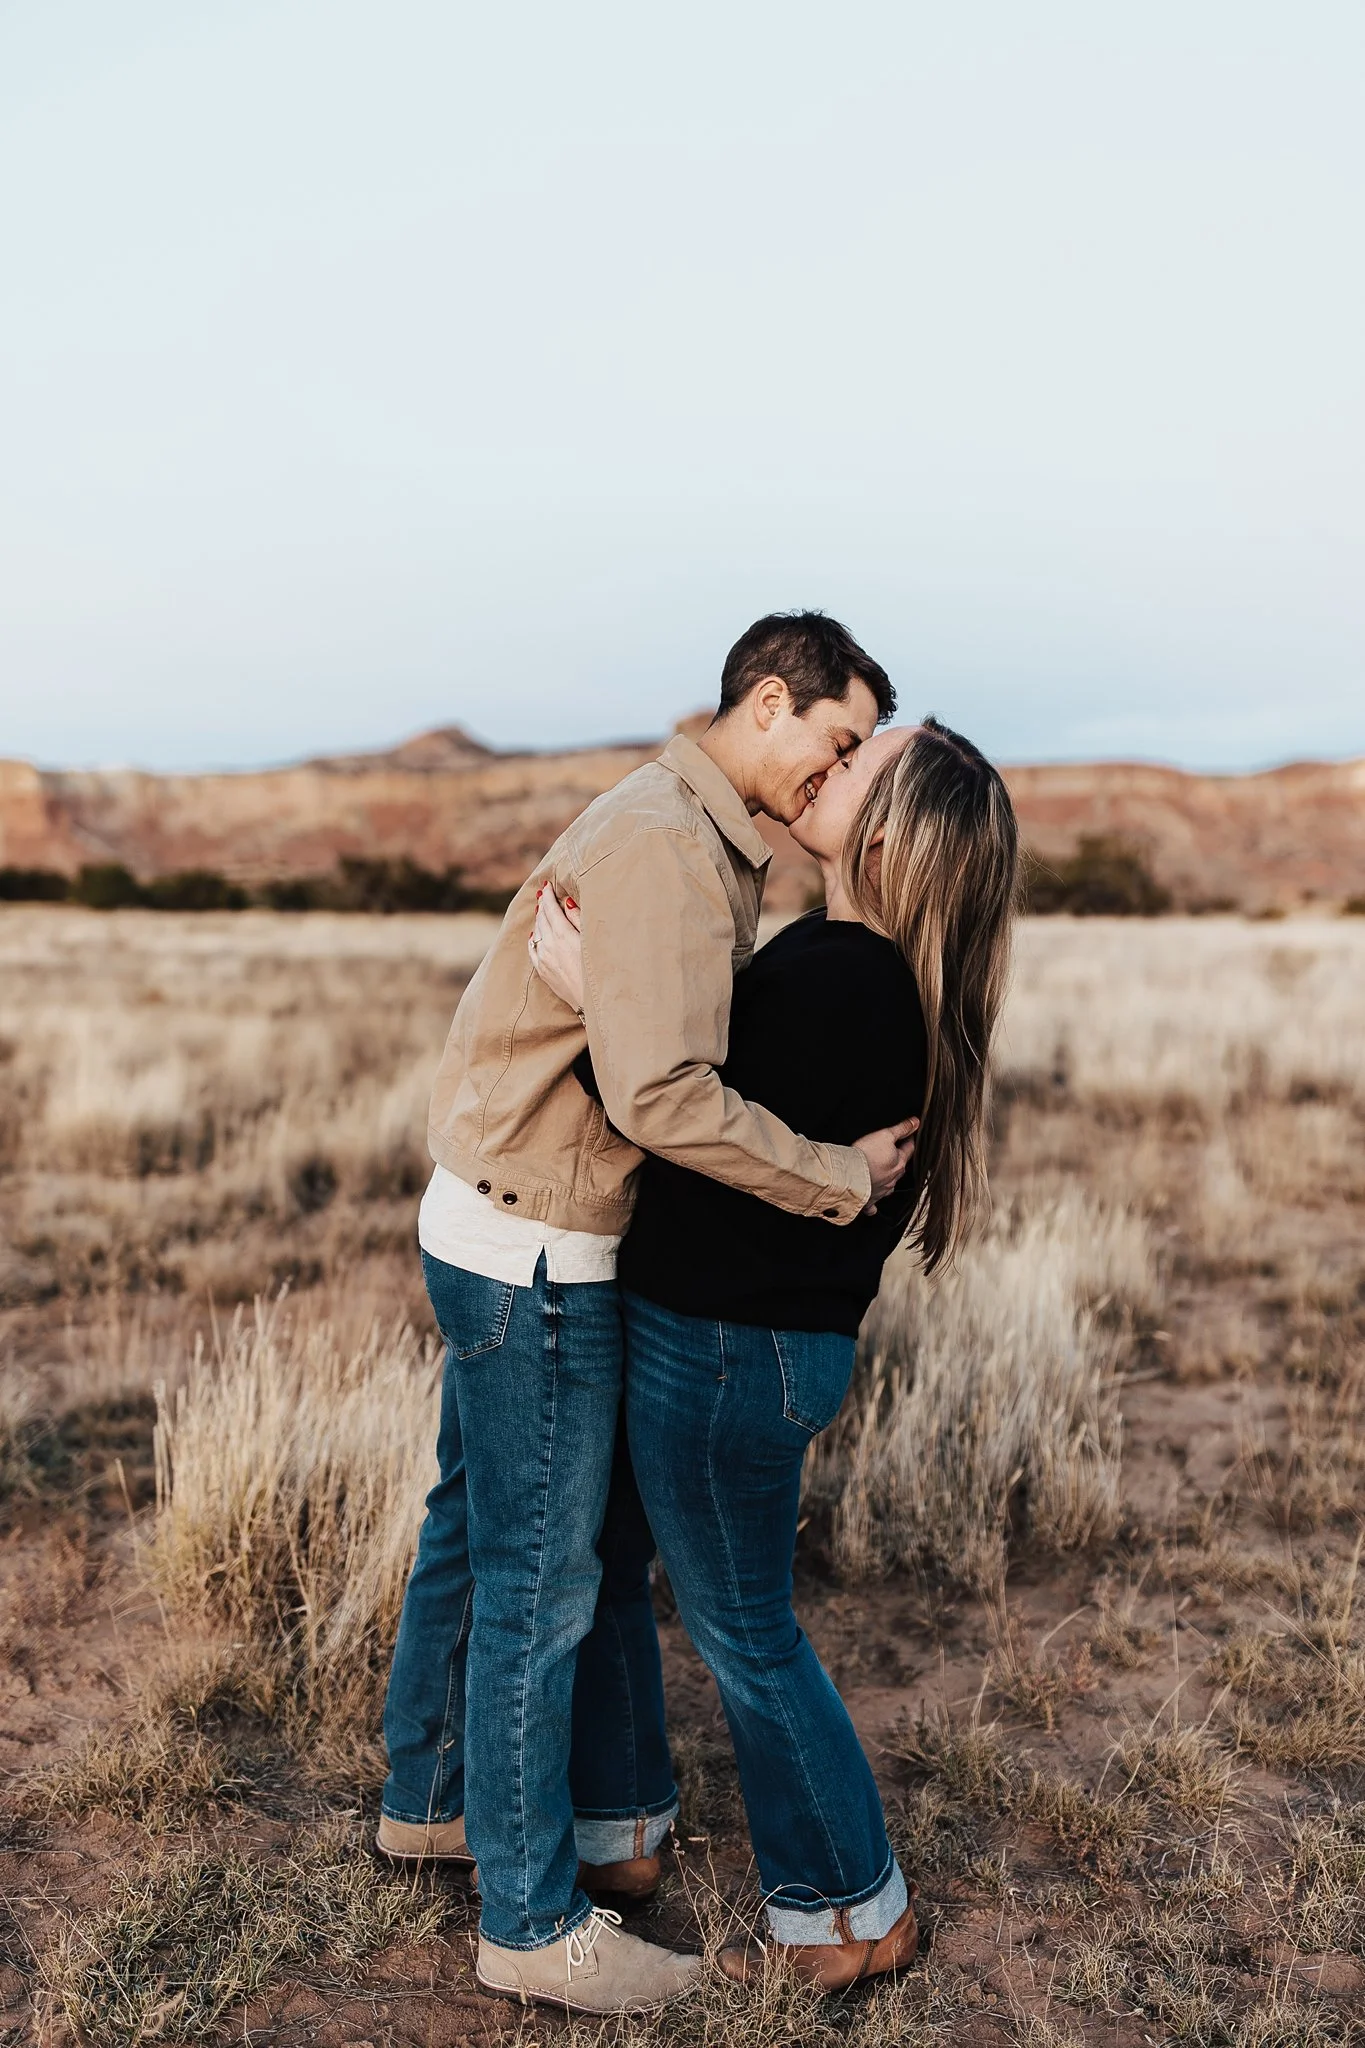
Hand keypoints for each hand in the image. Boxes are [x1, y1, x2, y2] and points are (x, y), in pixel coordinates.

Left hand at [528, 885, 584, 1014]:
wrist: (594, 1000)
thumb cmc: (600, 968)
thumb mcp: (593, 939)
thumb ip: (578, 920)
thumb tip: (566, 903)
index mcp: (563, 934)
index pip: (550, 908)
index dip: (548, 895)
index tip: (547, 884)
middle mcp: (550, 945)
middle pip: (542, 918)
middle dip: (543, 905)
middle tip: (543, 894)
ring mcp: (544, 959)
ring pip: (536, 933)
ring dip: (539, 920)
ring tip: (541, 910)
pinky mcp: (544, 972)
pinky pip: (533, 950)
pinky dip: (533, 939)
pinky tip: (534, 935)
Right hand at [853, 1115, 919, 1213]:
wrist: (848, 1175)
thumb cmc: (866, 1155)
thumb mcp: (885, 1135)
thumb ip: (901, 1129)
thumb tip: (915, 1122)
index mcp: (899, 1163)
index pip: (909, 1149)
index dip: (909, 1140)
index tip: (909, 1136)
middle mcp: (893, 1179)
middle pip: (900, 1167)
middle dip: (899, 1160)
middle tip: (895, 1153)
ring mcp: (882, 1190)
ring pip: (889, 1185)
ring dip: (888, 1179)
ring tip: (883, 1174)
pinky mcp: (869, 1200)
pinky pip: (873, 1205)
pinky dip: (873, 1205)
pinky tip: (872, 1205)